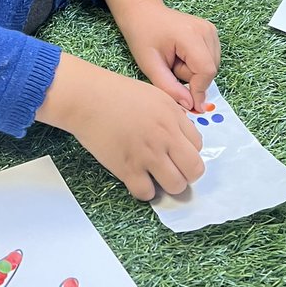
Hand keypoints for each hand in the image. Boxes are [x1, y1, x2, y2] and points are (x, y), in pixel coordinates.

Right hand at [37, 53, 204, 199]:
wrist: (86, 98)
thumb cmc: (116, 93)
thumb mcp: (154, 95)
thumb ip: (172, 116)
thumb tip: (181, 137)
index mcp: (173, 117)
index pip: (198, 146)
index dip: (187, 150)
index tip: (174, 150)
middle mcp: (165, 137)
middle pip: (194, 170)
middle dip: (186, 173)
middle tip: (171, 169)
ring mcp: (147, 155)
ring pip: (176, 186)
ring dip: (168, 185)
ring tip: (155, 176)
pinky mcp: (127, 168)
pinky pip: (147, 193)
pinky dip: (144, 190)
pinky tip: (137, 179)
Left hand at [104, 0, 220, 110]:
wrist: (143, 12)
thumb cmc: (142, 35)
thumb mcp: (150, 65)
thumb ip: (170, 87)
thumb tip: (191, 106)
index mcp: (190, 35)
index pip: (206, 70)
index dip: (199, 90)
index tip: (190, 105)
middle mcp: (206, 30)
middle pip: (210, 70)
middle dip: (191, 78)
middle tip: (170, 67)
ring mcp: (210, 29)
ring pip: (212, 66)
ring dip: (194, 71)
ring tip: (174, 59)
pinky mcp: (211, 32)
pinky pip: (211, 59)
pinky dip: (197, 64)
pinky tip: (182, 55)